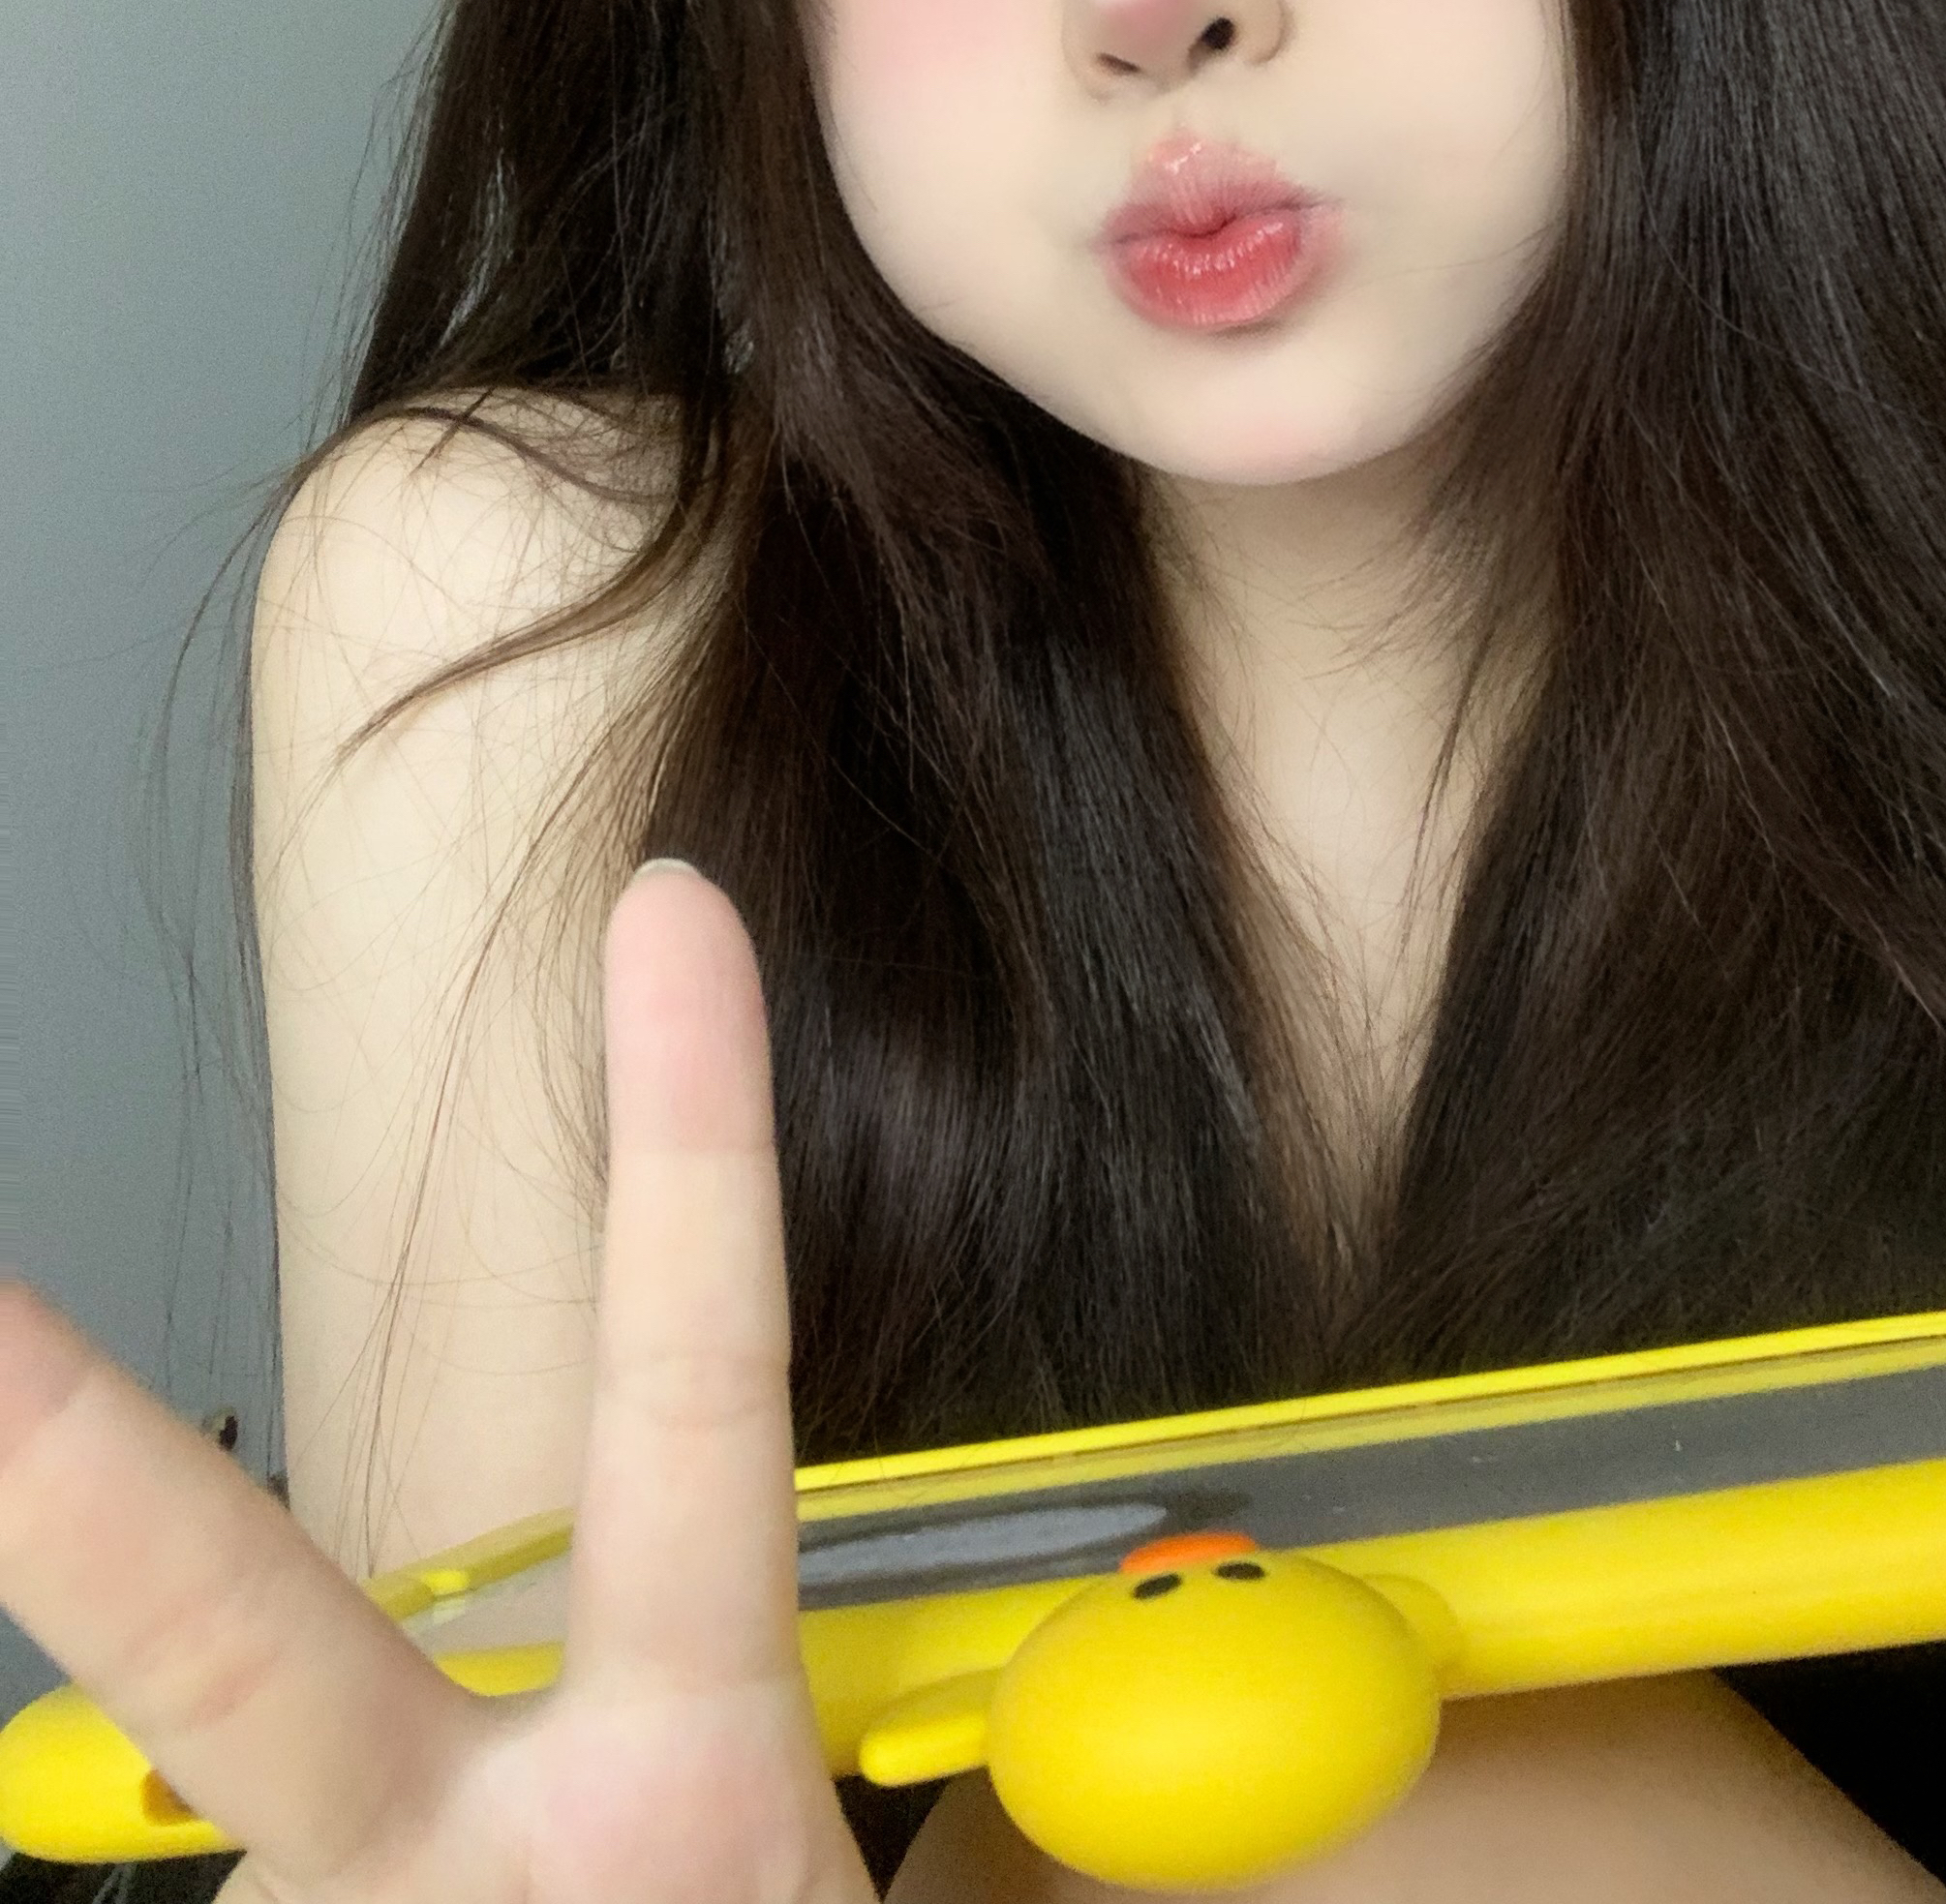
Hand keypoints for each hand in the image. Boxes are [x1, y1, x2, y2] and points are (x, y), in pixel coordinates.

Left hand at [0, 862, 875, 1903]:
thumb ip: (976, 1849)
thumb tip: (1068, 1790)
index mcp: (679, 1797)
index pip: (694, 1401)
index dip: (691, 1145)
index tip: (669, 915)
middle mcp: (477, 1860)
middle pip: (216, 1611)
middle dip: (53, 1451)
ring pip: (263, 1812)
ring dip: (338, 1854)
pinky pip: (265, 1903)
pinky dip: (336, 1900)